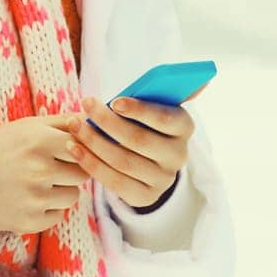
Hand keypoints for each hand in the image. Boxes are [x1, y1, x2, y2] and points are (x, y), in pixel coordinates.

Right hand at [0, 112, 89, 234]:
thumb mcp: (23, 127)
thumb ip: (61, 122)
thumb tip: (95, 121)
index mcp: (40, 140)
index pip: (85, 146)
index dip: (78, 149)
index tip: (66, 150)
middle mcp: (41, 169)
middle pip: (83, 172)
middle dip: (71, 170)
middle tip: (48, 167)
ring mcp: (36, 198)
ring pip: (73, 195)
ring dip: (61, 190)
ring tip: (35, 183)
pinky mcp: (30, 222)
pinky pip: (58, 214)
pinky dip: (48, 208)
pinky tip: (26, 199)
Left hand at [67, 88, 203, 208]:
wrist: (145, 160)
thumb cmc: (144, 122)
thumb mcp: (153, 106)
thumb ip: (162, 92)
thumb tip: (202, 80)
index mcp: (184, 127)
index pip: (165, 118)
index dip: (140, 110)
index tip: (114, 101)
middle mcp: (178, 155)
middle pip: (139, 140)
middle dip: (108, 122)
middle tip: (86, 105)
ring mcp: (163, 179)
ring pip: (123, 161)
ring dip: (94, 142)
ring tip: (74, 125)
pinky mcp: (146, 196)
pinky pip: (114, 181)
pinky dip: (90, 163)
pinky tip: (74, 148)